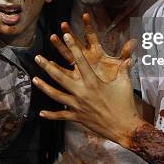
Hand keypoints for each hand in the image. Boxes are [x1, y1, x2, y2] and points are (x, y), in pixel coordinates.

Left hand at [33, 14, 141, 148]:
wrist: (124, 128)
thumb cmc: (125, 104)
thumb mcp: (124, 83)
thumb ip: (124, 67)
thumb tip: (130, 53)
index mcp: (93, 82)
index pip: (80, 60)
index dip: (73, 46)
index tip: (65, 36)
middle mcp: (82, 92)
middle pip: (60, 77)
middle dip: (47, 66)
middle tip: (37, 58)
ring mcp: (78, 106)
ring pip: (56, 95)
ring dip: (44, 87)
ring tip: (33, 80)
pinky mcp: (77, 118)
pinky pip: (61, 115)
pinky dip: (51, 115)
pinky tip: (41, 113)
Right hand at [50, 13, 129, 81]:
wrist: (113, 94)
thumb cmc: (117, 78)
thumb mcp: (121, 65)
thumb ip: (126, 54)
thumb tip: (134, 42)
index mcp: (98, 52)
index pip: (92, 36)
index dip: (89, 26)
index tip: (85, 15)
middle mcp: (87, 57)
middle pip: (77, 43)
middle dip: (70, 33)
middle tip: (63, 24)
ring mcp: (80, 66)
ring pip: (68, 54)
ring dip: (60, 46)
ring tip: (53, 37)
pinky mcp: (76, 77)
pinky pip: (66, 71)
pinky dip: (58, 67)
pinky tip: (50, 62)